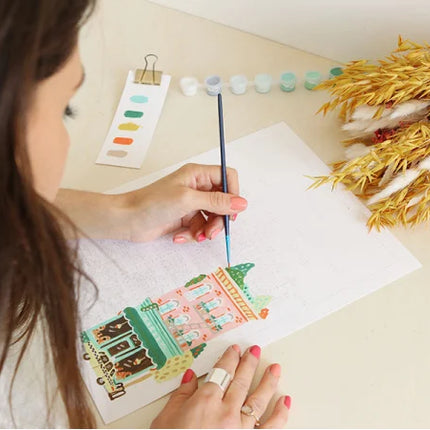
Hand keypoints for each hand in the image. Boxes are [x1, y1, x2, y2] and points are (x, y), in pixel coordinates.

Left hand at [121, 163, 247, 242]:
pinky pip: (200, 227)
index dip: (233, 194)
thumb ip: (217, 201)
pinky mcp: (184, 218)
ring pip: (213, 217)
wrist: (128, 220)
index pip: (228, 177)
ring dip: (207, 230)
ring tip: (195, 236)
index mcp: (198, 174)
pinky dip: (193, 234)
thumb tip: (241, 203)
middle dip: (219, 219)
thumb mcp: (188, 200)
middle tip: (212, 232)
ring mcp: (190, 203)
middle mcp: (196, 187)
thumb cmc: (151, 203)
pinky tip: (180, 236)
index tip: (231, 212)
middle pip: (223, 201)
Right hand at [151, 345, 290, 428]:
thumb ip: (181, 395)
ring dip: (268, 382)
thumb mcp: (167, 418)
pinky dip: (280, 414)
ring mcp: (240, 428)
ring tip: (275, 369)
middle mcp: (226, 411)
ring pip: (258, 399)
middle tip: (254, 351)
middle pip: (241, 380)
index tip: (235, 351)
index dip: (230, 358)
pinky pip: (270, 427)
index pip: (223, 371)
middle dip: (249, 363)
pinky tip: (284, 402)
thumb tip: (189, 377)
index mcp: (206, 401)